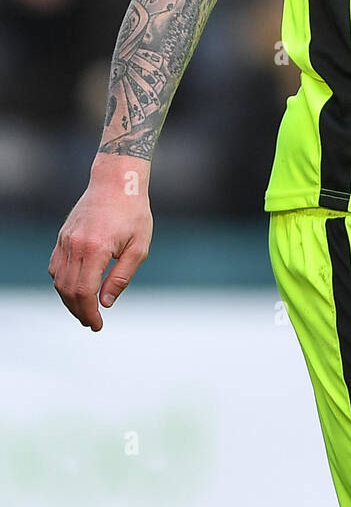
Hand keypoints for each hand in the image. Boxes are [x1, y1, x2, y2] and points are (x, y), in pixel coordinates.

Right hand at [49, 157, 152, 331]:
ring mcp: (65, 240)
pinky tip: (75, 289)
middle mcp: (75, 245)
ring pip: (58, 280)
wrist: (117, 181)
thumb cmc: (134, 213)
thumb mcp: (139, 247)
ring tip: (84, 310)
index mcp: (96, 249)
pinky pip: (55, 266)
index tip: (97, 325)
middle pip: (68, 290)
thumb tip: (105, 303)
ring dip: (68, 300)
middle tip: (92, 323)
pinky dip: (61, 282)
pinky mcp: (62, 236)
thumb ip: (121, 277)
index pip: (84, 292)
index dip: (89, 313)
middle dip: (78, 311)